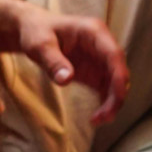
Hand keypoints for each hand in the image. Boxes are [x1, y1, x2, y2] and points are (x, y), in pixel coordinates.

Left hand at [10, 0, 129, 126]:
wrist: (32, 30)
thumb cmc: (36, 31)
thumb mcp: (39, 45)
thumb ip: (52, 61)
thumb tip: (66, 79)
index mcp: (93, 32)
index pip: (114, 54)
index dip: (119, 76)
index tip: (116, 98)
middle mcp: (102, 45)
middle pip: (119, 71)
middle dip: (116, 96)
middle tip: (104, 118)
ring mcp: (99, 59)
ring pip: (115, 83)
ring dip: (112, 103)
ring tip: (97, 121)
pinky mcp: (94, 71)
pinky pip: (106, 89)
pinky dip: (105, 103)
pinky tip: (96, 118)